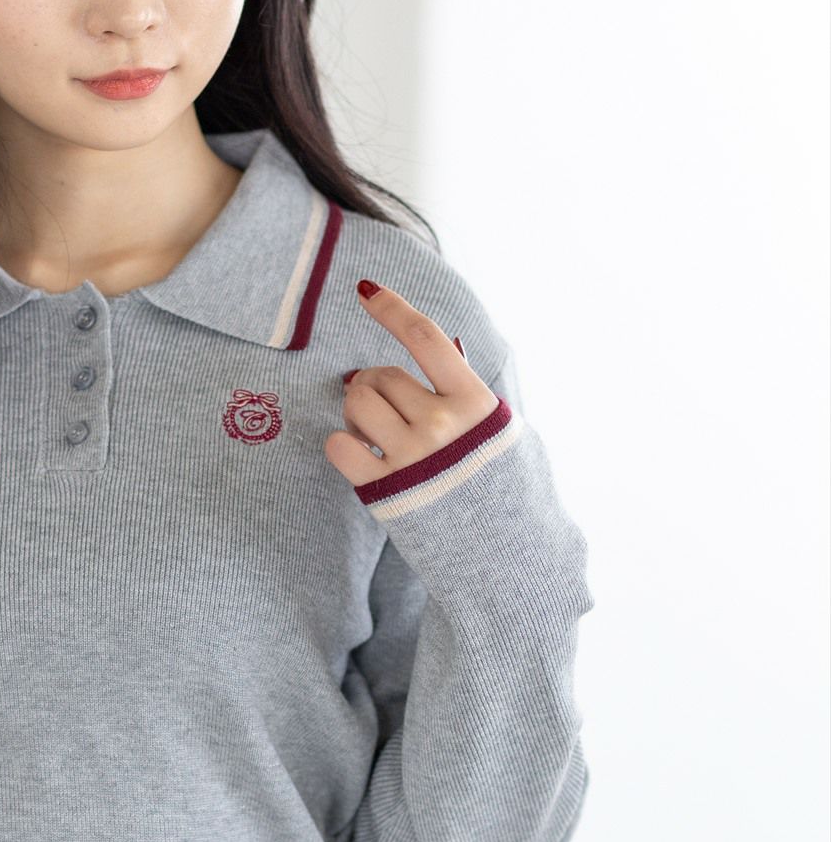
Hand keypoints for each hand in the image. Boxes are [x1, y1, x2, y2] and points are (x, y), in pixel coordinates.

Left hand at [324, 279, 497, 487]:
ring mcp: (412, 457)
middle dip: (371, 383)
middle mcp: (442, 424)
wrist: (503, 550)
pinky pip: (339, 447)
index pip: (424, 337)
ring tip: (372, 432)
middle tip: (381, 406)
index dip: (391, 308)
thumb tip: (442, 350)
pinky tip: (359, 454)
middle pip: (381, 375)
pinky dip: (342, 444)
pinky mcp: (385, 490)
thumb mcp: (499, 429)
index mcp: (474, 401)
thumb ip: (467, 392)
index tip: (365, 291)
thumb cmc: (501, 486)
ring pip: (357, 404)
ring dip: (355, 411)